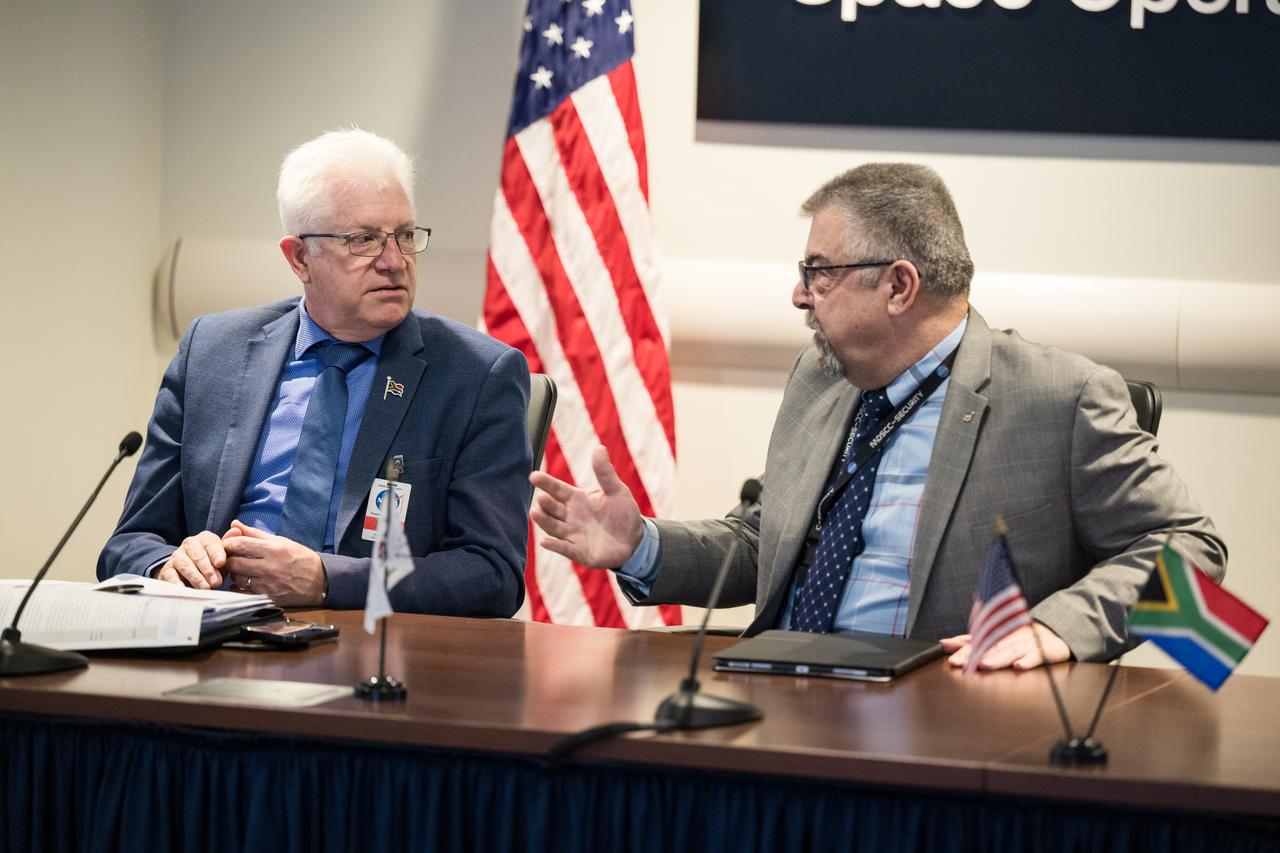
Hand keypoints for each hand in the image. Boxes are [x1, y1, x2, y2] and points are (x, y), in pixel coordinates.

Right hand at [156, 531, 226, 588]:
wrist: (189, 571)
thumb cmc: (212, 563)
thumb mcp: (223, 555)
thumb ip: (230, 544)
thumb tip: (237, 530)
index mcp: (205, 538)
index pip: (211, 544)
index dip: (217, 553)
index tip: (221, 563)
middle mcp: (190, 544)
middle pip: (198, 555)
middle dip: (208, 569)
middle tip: (217, 582)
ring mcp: (177, 556)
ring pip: (185, 565)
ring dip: (196, 577)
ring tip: (205, 588)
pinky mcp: (168, 569)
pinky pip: (171, 575)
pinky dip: (176, 582)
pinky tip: (183, 588)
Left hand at [220, 520, 326, 605]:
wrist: (321, 581)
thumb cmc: (301, 559)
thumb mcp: (281, 541)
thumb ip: (256, 533)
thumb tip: (235, 524)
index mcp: (274, 549)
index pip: (239, 544)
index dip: (228, 543)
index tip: (227, 544)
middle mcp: (270, 567)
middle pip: (234, 563)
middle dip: (228, 560)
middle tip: (229, 558)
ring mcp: (268, 584)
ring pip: (237, 579)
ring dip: (234, 574)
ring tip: (240, 570)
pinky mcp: (268, 598)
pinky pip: (243, 593)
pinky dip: (239, 588)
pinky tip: (245, 583)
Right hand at [529, 446, 643, 566]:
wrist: (634, 540)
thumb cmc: (623, 513)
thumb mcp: (616, 490)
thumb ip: (605, 472)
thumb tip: (599, 447)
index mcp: (576, 499)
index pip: (557, 489)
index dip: (546, 483)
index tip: (534, 476)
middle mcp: (570, 516)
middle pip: (552, 508)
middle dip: (545, 503)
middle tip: (542, 498)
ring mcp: (572, 534)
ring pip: (553, 527)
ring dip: (544, 521)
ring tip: (535, 513)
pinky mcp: (578, 551)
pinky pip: (564, 548)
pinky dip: (555, 545)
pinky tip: (545, 542)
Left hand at [941, 621, 1071, 671]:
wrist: (1054, 634)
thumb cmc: (1019, 639)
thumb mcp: (995, 640)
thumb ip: (970, 643)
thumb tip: (943, 643)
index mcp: (996, 636)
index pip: (976, 641)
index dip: (962, 647)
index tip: (946, 651)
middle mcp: (1008, 639)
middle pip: (989, 647)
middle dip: (973, 654)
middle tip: (957, 662)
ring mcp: (1025, 644)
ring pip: (1009, 652)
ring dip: (996, 659)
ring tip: (984, 665)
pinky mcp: (1042, 651)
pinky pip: (1035, 656)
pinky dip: (1027, 661)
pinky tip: (1019, 667)